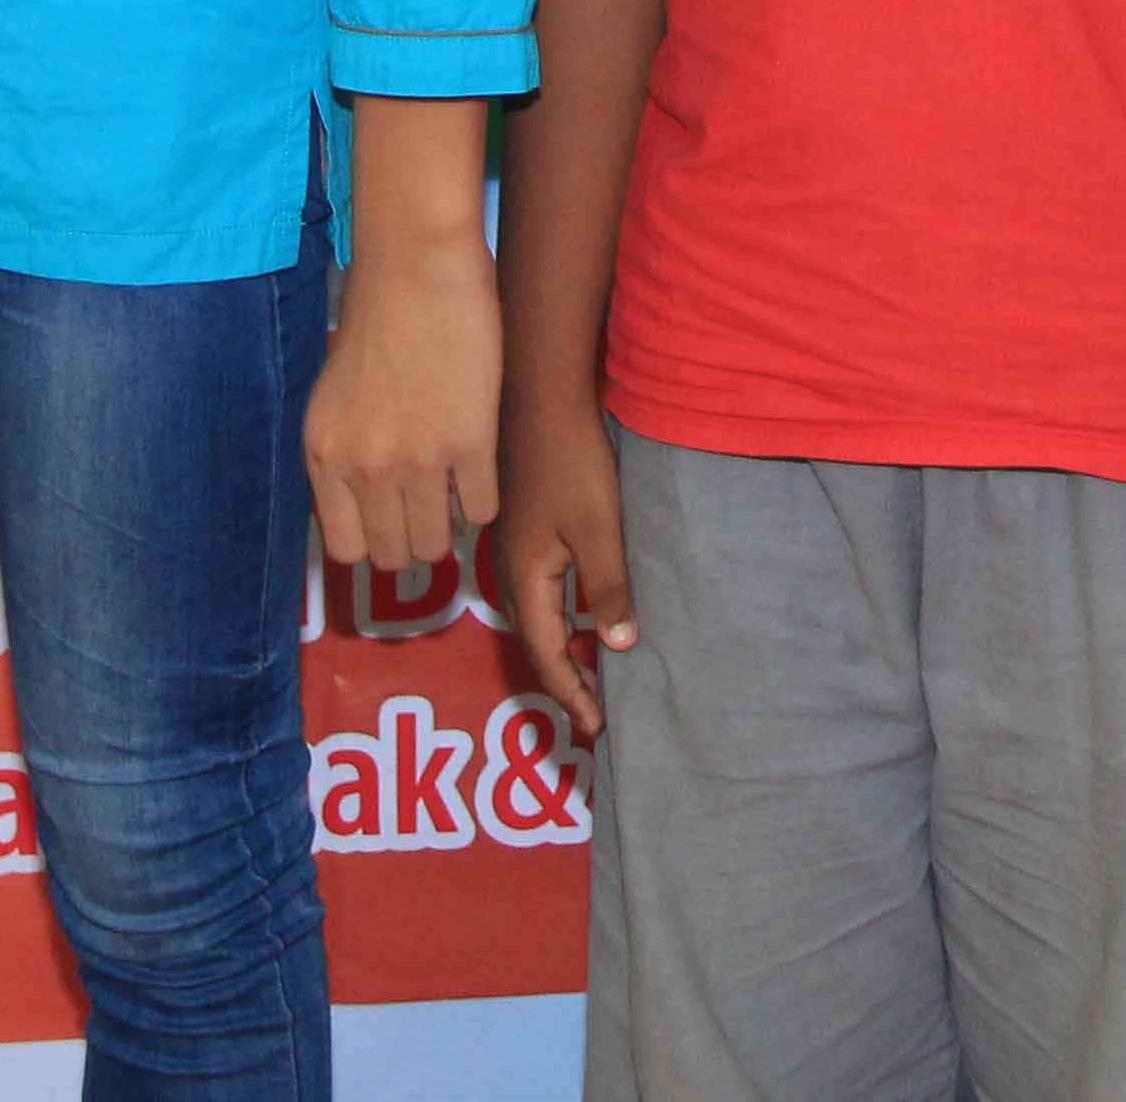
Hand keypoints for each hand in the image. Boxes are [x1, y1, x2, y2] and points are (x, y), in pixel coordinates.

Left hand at [308, 225, 500, 579]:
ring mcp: (416, 460)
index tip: (393, 522)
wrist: (417, 268)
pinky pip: (482, 509)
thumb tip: (368, 500)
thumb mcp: (335, 396)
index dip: (374, 541)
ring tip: (457, 493)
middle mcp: (363, 468)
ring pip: (437, 543)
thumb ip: (345, 450)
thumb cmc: (379, 318)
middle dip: (415, 540)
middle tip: (432, 511)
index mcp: (324, 455)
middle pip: (392, 554)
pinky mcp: (469, 442)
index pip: (345, 548)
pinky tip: (481, 467)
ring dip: (450, 527)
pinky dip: (484, 499)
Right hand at [495, 390, 638, 731]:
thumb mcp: (598, 529)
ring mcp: (510, 550)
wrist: (540, 400)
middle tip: (595, 710)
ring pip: (533, 618)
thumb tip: (617, 647)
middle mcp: (509, 571)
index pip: (547, 654)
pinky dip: (557, 619)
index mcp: (526, 578)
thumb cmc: (572, 464)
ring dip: (560, 650)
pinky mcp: (520, 530)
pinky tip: (579, 614)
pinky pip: (535, 593)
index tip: (596, 725)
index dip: (571, 692)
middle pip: (534, 642)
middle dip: (563, 679)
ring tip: (592, 672)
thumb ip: (606, 589)